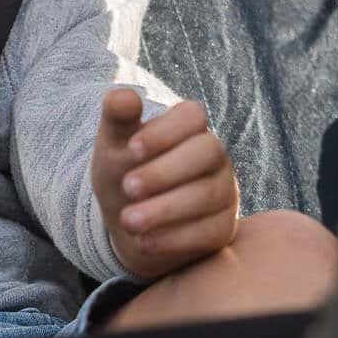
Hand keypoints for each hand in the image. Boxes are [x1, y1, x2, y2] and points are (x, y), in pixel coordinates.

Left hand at [91, 88, 238, 279]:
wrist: (130, 223)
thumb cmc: (124, 173)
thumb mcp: (113, 146)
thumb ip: (116, 119)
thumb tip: (122, 96)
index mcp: (190, 127)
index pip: (192, 116)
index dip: (165, 131)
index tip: (131, 148)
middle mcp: (214, 155)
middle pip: (208, 152)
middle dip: (165, 171)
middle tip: (127, 187)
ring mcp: (224, 191)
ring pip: (208, 195)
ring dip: (165, 209)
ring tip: (128, 220)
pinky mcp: (224, 228)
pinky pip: (210, 232)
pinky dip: (174, 238)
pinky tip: (143, 241)